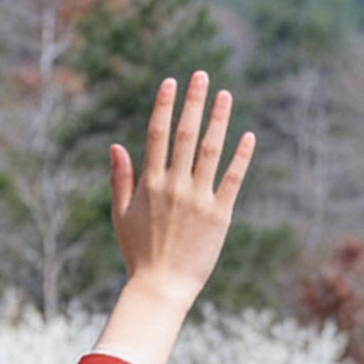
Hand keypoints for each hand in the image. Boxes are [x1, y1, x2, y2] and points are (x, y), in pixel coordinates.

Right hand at [110, 72, 253, 299]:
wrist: (161, 287)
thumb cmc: (139, 254)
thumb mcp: (121, 216)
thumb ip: (121, 179)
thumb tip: (116, 146)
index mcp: (150, 184)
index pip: (158, 134)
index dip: (165, 105)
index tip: (171, 82)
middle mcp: (175, 186)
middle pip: (186, 134)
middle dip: (194, 102)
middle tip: (202, 75)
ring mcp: (198, 199)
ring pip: (211, 150)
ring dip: (219, 119)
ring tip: (225, 95)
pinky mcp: (219, 215)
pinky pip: (232, 179)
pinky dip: (240, 156)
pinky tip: (248, 135)